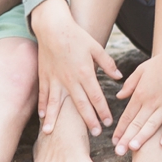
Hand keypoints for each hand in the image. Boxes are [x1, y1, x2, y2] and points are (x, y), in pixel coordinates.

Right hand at [30, 0, 120, 133]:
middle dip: (88, 120)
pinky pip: (44, 94)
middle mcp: (70, 79)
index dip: (103, 111)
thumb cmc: (76, 36)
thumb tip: (119, 77)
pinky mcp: (45, 76)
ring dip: (55, 119)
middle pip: (80, 104)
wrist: (53, 27)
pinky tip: (43, 117)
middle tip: (94, 134)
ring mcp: (55, 79)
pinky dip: (43, 106)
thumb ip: (108, 64)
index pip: (96, 96)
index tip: (108, 123)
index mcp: (85, 72)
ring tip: (51, 133)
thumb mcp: (96, 47)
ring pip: (56, 103)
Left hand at [113, 39, 161, 154]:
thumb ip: (130, 84)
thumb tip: (119, 96)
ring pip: (152, 125)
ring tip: (133, 149)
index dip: (120, 129)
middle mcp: (152, 101)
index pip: (127, 115)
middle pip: (137, 123)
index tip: (113, 141)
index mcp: (141, 93)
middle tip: (118, 152)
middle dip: (126, 139)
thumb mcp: (141, 69)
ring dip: (142, 137)